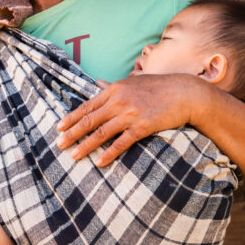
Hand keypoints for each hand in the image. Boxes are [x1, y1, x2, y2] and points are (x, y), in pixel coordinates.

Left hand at [57, 73, 206, 164]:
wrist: (186, 93)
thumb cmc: (161, 87)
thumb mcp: (135, 82)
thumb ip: (115, 86)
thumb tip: (99, 83)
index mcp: (115, 89)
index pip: (88, 105)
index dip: (72, 117)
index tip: (59, 127)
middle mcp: (119, 101)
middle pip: (90, 119)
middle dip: (72, 133)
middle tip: (58, 144)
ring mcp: (130, 114)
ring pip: (101, 132)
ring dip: (85, 145)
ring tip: (73, 156)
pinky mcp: (142, 127)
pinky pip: (121, 143)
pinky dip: (109, 153)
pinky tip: (99, 162)